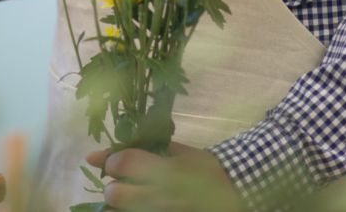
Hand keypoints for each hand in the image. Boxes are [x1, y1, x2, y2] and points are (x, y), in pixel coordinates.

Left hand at [85, 143, 245, 211]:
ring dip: (120, 206)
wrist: (234, 195)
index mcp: (166, 170)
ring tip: (128, 200)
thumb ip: (157, 147)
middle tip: (119, 185)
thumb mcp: (186, 153)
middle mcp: (160, 195)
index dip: (111, 160)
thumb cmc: (210, 171)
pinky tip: (138, 208)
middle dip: (113, 188)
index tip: (113, 162)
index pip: (123, 163)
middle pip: (116, 194)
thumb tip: (126, 141)